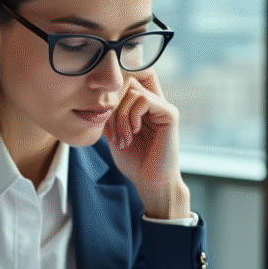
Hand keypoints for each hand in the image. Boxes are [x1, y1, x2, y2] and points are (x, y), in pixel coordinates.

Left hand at [102, 70, 190, 219]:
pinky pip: (144, 99)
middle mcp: (155, 104)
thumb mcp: (115, 134)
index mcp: (143, 108)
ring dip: (121, 116)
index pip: (123, 86)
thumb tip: (97, 95)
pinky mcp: (170, 113)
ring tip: (124, 139)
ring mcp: (164, 108)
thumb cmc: (134, 162)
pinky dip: (132, 116)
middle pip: (126, 86)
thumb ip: (110, 113)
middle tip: (113, 135)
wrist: (151, 182)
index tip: (107, 129)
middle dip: (113, 109)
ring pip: (133, 92)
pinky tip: (134, 133)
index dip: (110, 102)